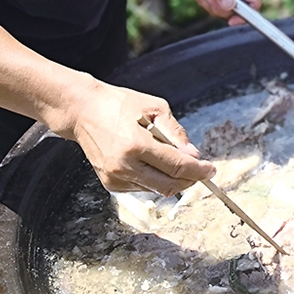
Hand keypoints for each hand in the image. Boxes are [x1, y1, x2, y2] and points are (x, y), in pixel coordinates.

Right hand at [55, 78, 216, 194]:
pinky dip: (154, 178)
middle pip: (169, 185)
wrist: (82, 111)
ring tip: (172, 158)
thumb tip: (193, 156)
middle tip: (201, 171)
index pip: (177, 166)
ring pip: (156, 189)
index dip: (198, 171)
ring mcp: (115, 177)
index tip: (211, 170)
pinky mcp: (110, 184)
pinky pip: (142, 187)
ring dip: (172, 179)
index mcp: (136, 144)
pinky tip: (151, 161)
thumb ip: (176, 133)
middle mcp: (124, 165)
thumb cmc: (118, 104)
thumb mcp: (154, 107)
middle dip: (190, 180)